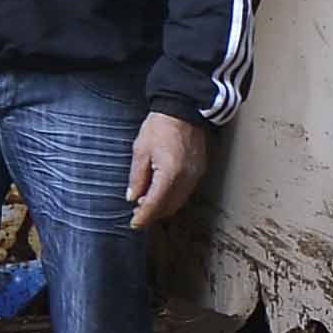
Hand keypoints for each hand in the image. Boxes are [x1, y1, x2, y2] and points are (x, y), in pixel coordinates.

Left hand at [126, 108, 213, 228]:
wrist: (183, 109)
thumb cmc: (161, 126)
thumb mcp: (141, 151)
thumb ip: (137, 178)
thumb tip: (133, 197)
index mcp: (169, 174)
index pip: (154, 205)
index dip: (143, 217)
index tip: (134, 224)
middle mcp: (186, 179)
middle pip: (168, 208)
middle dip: (153, 214)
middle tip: (138, 213)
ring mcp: (195, 175)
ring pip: (178, 202)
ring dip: (163, 206)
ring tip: (148, 201)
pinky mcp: (199, 171)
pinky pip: (186, 192)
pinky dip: (173, 197)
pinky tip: (162, 191)